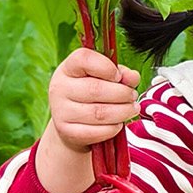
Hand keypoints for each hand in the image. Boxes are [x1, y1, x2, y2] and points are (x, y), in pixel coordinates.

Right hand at [35, 48, 140, 192]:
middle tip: (133, 98)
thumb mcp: (101, 82)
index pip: (84, 59)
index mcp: (67, 69)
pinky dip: (114, 129)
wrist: (71, 129)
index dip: (106, 66)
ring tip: (131, 110)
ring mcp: (61, 112)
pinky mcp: (68, 133)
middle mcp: (59, 89)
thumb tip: (132, 76)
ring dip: (123, 112)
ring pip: (101, 111)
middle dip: (123, 94)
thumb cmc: (91, 98)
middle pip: (99, 89)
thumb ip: (117, 75)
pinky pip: (99, 131)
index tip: (119, 75)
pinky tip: (117, 126)